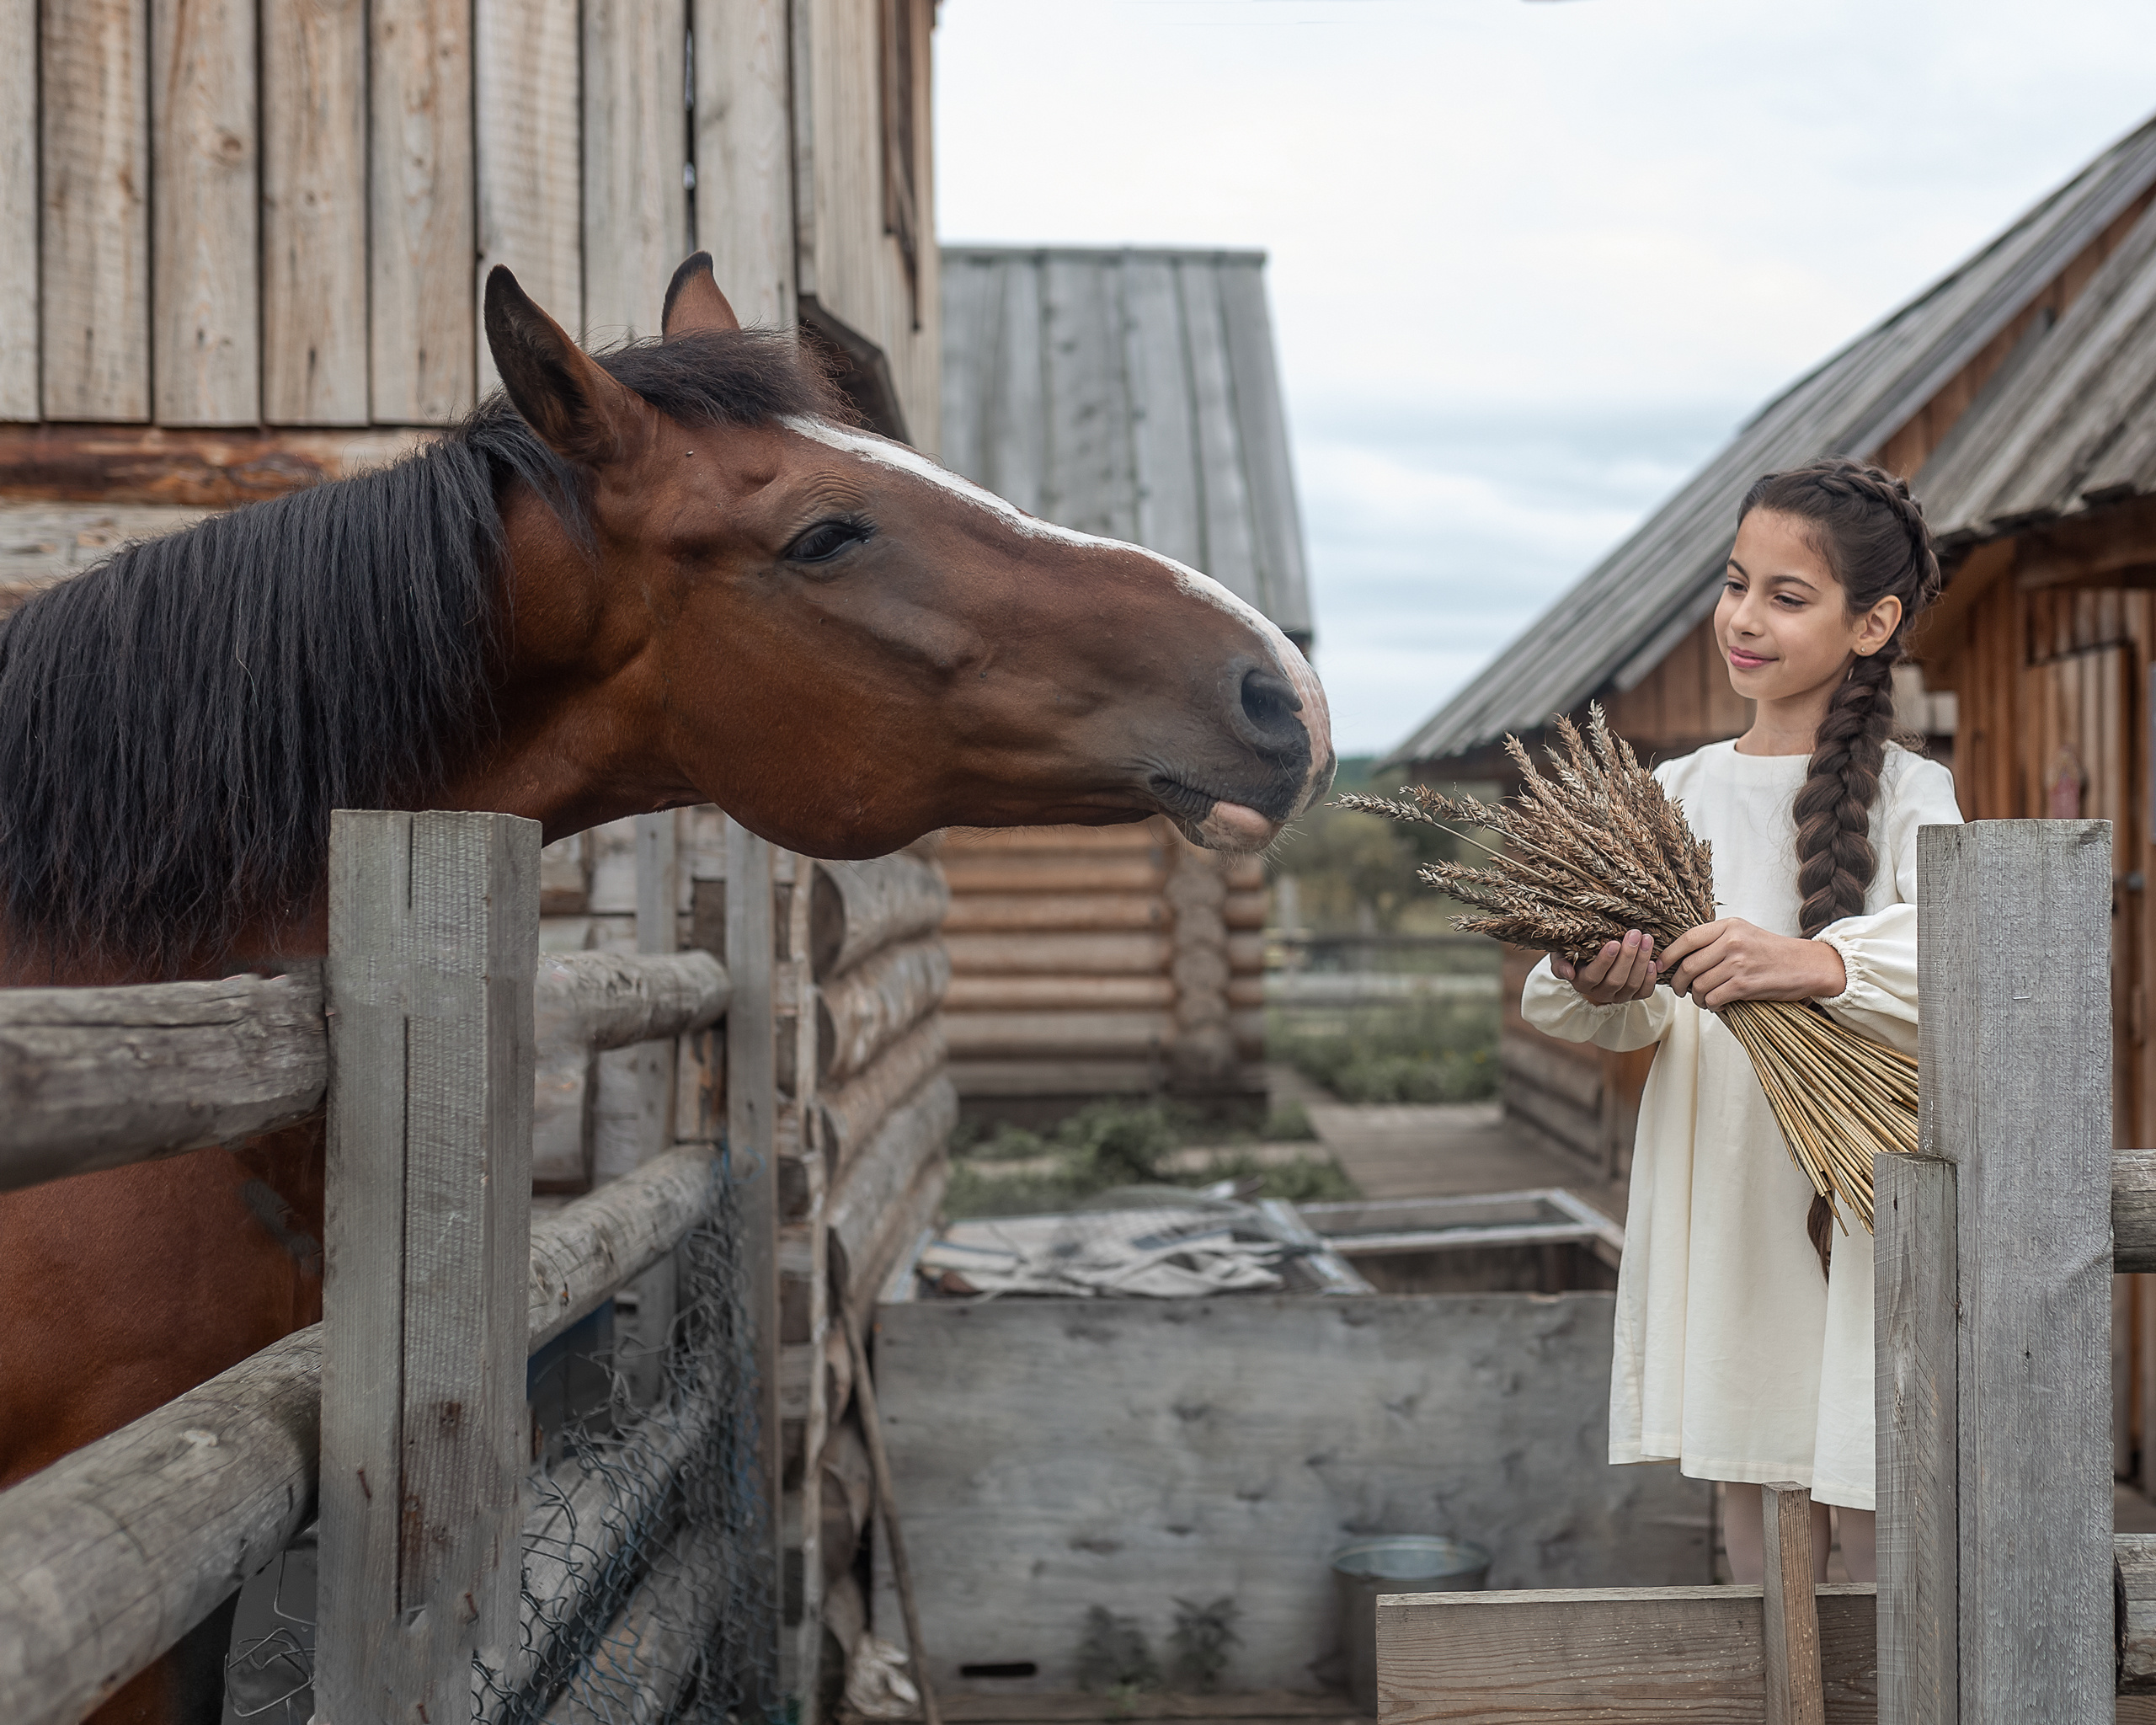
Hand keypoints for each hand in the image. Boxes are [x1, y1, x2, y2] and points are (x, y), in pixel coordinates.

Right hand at [1552, 929, 1659, 1004]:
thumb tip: (1569, 973)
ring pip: (1632, 984)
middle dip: (1627, 956)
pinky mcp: (1633, 996)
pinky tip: (1653, 961)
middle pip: (1616, 980)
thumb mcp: (1562, 954)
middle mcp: (1600, 993)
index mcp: (1582, 983)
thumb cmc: (1576, 953)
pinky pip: (1644, 992)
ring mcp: (1618, 996)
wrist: (1590, 961)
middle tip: (1635, 934)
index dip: (1605, 961)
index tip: (1614, 942)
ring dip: (1641, 961)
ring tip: (1646, 939)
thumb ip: (1560, 962)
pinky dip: (1650, 978)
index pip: (1594, 976)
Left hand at [1657, 917, 1846, 1008]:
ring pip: (1698, 985)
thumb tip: (1682, 956)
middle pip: (1688, 966)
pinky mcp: (1745, 984)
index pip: (1686, 939)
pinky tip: (1717, 1005)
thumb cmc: (1773, 951)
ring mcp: (1738, 963)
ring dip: (1696, 998)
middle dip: (1678, 983)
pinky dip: (1711, 1005)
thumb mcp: (1744, 933)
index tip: (1659, 966)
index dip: (1668, 955)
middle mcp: (1731, 942)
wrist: (1807, 965)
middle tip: (1681, 990)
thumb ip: (1716, 940)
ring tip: (1702, 999)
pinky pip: (1713, 998)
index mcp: (1728, 926)